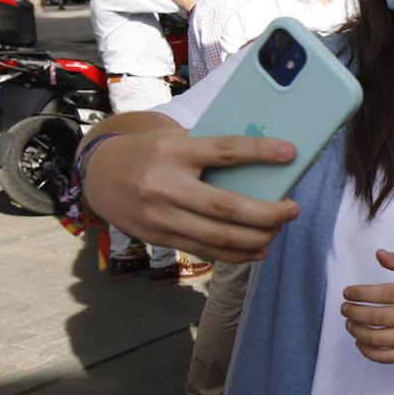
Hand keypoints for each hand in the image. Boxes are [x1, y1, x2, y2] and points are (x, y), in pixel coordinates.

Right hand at [81, 129, 298, 261]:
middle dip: (266, 213)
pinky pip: (205, 250)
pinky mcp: (160, 238)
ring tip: (279, 229)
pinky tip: (258, 250)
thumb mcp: (175, 139)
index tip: (290, 152)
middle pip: (225, 206)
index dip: (260, 152)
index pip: (224, 150)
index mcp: (173, 151)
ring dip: (256, 238)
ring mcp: (160, 217)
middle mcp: (165, 185)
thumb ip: (210, 150)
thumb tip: (263, 162)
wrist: (100, 174)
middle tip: (293, 209)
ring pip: (218, 237)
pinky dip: (237, 255)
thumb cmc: (151, 152)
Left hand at [342, 251, 393, 363]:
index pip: (385, 294)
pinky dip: (368, 351)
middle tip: (344, 308)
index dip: (362, 293)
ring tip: (349, 323)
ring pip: (379, 338)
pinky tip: (359, 341)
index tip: (347, 292)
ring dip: (357, 331)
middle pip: (379, 317)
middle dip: (354, 312)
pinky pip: (386, 357)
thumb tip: (378, 253)